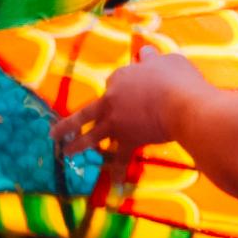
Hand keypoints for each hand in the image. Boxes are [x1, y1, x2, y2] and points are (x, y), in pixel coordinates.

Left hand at [60, 48, 210, 198]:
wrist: (183, 104)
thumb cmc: (177, 79)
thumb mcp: (166, 61)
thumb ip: (152, 59)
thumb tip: (145, 52)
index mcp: (120, 78)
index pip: (114, 83)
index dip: (120, 88)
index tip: (126, 91)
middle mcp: (112, 100)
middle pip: (86, 112)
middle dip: (68, 124)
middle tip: (54, 133)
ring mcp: (117, 122)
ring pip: (91, 135)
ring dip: (77, 145)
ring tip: (65, 153)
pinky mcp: (129, 140)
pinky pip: (122, 159)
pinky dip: (119, 172)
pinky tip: (116, 185)